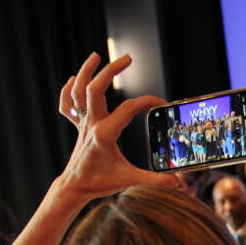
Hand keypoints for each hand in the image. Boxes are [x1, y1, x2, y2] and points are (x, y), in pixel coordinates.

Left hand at [57, 53, 176, 200]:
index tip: (161, 103)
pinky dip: (68, 91)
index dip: (147, 102)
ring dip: (85, 71)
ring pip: (78, 91)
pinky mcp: (78, 128)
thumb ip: (155, 180)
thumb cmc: (100, 182)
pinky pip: (68, 105)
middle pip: (96, 88)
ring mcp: (82, 124)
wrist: (74, 188)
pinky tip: (73, 80)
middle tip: (128, 58)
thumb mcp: (130, 179)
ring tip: (96, 56)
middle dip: (111, 70)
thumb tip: (178, 182)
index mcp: (105, 133)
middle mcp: (91, 124)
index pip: (129, 108)